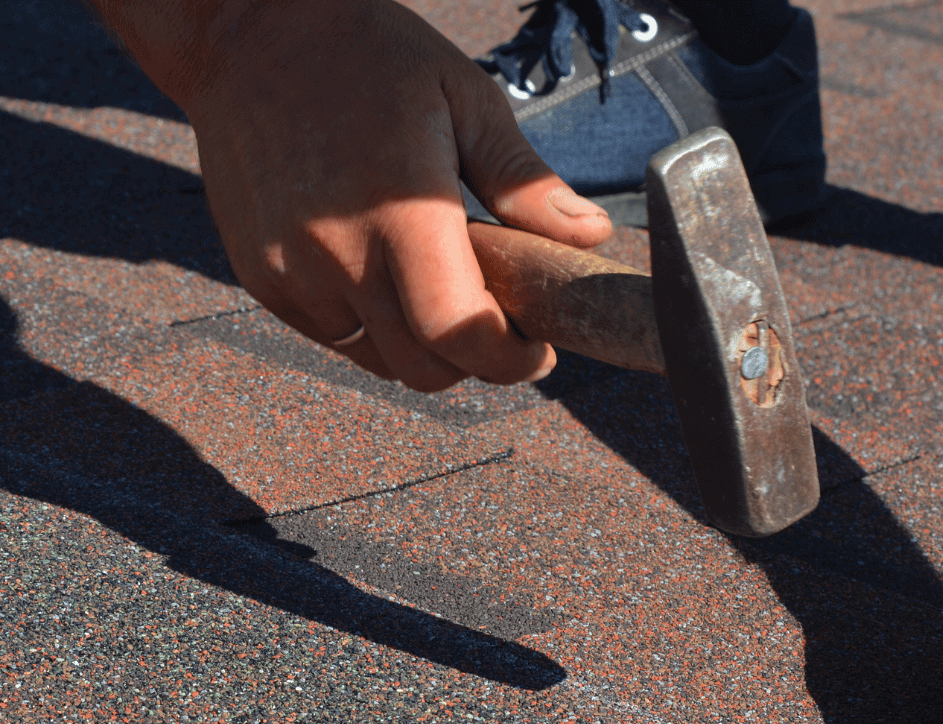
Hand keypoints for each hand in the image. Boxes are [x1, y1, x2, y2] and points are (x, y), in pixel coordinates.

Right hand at [166, 0, 612, 388]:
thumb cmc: (371, 57)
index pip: (458, 334)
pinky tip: (387, 273)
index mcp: (401, 212)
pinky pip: (334, 337)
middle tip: (501, 322)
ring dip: (423, 346)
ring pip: (380, 360)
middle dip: (475, 360)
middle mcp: (338, 253)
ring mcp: (290, 271)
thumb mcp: (465, 100)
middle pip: (424, 367)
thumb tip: (592, 235)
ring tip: (442, 287)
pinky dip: (373, 327)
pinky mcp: (260, 276)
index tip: (537, 350)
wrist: (247, 32)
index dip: (508, 360)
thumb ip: (524, 182)